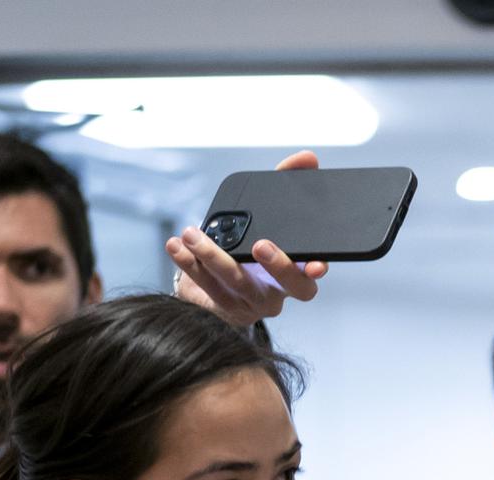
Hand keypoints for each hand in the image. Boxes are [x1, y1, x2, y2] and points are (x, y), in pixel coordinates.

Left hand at [169, 151, 330, 326]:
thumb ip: (288, 184)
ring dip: (213, 257)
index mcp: (292, 273)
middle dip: (276, 265)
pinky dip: (188, 263)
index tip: (315, 264)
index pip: (311, 276)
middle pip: (286, 285)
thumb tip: (307, 158)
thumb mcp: (268, 216)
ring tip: (192, 234)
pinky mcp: (220, 305)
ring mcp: (248, 302)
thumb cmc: (248, 249)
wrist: (216, 284)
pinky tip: (177, 246)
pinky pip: (204, 286)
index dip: (316, 270)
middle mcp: (275, 292)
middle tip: (260, 244)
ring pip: (236, 282)